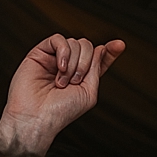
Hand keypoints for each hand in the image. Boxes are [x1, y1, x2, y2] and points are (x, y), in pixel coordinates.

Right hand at [0, 35, 125, 154]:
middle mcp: (69, 66)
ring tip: (62, 81)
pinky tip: (59, 67)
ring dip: (73, 64)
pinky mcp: (40, 53)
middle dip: (86, 63)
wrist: (37, 116)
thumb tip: (100, 48)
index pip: (99, 59)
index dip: (110, 51)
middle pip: (87, 47)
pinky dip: (63, 52)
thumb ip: (96, 69)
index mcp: (82, 77)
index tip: (119, 45)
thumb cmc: (60, 111)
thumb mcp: (89, 92)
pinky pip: (58, 40)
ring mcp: (54, 59)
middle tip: (75, 82)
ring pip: (75, 43)